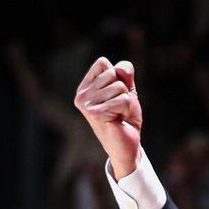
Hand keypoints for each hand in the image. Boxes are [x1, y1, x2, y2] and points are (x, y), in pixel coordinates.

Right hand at [74, 57, 143, 179]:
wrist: (126, 145)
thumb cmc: (124, 118)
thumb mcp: (127, 92)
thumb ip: (125, 75)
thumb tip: (121, 67)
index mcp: (85, 87)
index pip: (103, 63)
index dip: (117, 76)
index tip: (115, 95)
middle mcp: (81, 94)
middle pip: (113, 74)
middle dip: (123, 91)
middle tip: (117, 108)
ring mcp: (86, 104)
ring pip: (119, 87)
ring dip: (125, 102)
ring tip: (117, 115)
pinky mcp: (95, 113)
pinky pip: (123, 100)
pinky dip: (126, 110)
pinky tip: (118, 120)